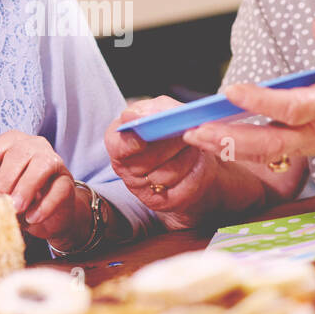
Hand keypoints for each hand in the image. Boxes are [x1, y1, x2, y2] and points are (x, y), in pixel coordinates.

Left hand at [0, 131, 81, 243]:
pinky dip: (45, 205)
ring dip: (26, 187)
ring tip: (16, 208)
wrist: (50, 214)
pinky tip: (33, 218)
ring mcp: (53, 160)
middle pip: (17, 154)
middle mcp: (32, 145)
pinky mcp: (67, 181)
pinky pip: (58, 189)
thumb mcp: (1, 194)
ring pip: (41, 165)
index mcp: (10, 143)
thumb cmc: (19, 198)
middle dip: (4, 178)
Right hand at [104, 96, 225, 229]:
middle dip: (170, 143)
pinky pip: (184, 186)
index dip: (131, 143)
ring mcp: (143, 190)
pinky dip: (196, 171)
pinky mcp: (164, 203)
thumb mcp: (163, 111)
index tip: (144, 137)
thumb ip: (153, 110)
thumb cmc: (171, 130)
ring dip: (187, 155)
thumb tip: (136, 115)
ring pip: (169, 173)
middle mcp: (126, 169)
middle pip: (147, 160)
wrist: (190, 156)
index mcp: (117, 142)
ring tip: (192, 145)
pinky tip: (197, 162)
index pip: (118, 147)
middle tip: (184, 130)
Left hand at [183, 17, 314, 163]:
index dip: (261, 102)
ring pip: (265, 153)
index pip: (292, 108)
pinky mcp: (302, 149)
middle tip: (197, 131)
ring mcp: (309, 145)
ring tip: (195, 136)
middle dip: (231, 139)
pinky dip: (239, 148)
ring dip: (229, 146)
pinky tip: (213, 140)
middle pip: (270, 142)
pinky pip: (268, 154)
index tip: (232, 91)